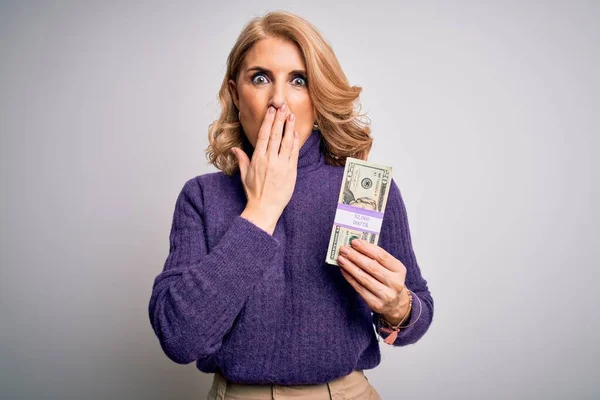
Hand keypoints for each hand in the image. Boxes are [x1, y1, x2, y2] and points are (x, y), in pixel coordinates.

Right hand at [231, 104, 299, 232]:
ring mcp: (281, 165)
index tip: (271, 111)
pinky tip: (295, 132)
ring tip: (291, 115)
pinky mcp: (291, 172)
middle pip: (275, 135)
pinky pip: (293, 153)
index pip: (263, 135)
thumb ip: (241, 159)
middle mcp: (269, 160)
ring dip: (289, 127)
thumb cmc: (254, 193)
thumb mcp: (244, 175)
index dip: (268, 122)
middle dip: (279, 120)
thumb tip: (234, 149)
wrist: (264, 208)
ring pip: (286, 142)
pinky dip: (295, 142)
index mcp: (257, 159)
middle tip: (283, 107)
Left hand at [337, 239, 409, 321]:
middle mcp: (395, 283)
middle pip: (372, 267)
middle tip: (344, 249)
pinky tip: (343, 270)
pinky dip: (349, 278)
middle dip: (355, 256)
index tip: (354, 242)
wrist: (395, 303)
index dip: (367, 248)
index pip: (382, 256)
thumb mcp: (390, 268)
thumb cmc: (389, 279)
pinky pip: (359, 288)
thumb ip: (376, 257)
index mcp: (399, 270)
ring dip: (350, 267)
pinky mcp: (376, 304)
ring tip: (341, 258)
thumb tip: (356, 246)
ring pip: (364, 278)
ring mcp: (386, 295)